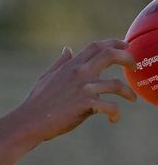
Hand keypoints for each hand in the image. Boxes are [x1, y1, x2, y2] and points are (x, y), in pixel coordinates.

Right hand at [21, 39, 136, 140]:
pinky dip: (115, 113)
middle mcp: (79, 72)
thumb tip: (68, 49)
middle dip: (128, 58)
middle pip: (111, 55)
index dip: (114, 43)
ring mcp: (83, 88)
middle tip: (135, 66)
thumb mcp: (47, 77)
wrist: (29, 121)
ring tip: (132, 98)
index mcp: (72, 65)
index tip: (125, 46)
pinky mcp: (85, 104)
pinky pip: (110, 106)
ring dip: (128, 92)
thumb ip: (60, 63)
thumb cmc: (36, 102)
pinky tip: (114, 119)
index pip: (97, 46)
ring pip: (116, 84)